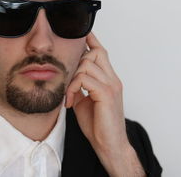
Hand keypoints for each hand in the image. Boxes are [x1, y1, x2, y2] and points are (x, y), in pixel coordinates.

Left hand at [65, 32, 144, 176]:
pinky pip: (85, 79)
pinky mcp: (106, 94)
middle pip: (96, 52)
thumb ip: (80, 86)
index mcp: (109, 79)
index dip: (91, 40)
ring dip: (72, 77)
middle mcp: (113, 79)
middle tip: (68, 79)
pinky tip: (69, 101)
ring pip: (88, 63)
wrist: (109, 146)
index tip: (80, 33)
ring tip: (68, 95)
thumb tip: (68, 77)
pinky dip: (73, 87)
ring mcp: (111, 85)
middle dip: (77, 60)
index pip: (101, 52)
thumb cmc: (98, 125)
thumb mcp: (84, 101)